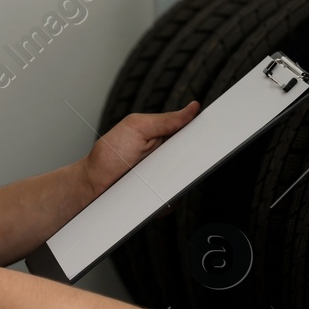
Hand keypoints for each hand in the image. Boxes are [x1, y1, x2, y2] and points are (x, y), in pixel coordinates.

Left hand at [80, 100, 199, 197]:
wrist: (93, 185)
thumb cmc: (109, 154)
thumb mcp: (136, 127)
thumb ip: (166, 119)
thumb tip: (192, 108)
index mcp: (165, 136)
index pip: (192, 134)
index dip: (206, 133)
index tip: (215, 131)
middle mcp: (169, 159)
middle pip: (195, 159)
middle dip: (197, 157)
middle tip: (180, 156)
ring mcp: (167, 180)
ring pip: (188, 181)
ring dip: (182, 179)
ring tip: (159, 175)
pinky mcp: (163, 200)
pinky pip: (176, 200)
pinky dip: (170, 198)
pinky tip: (157, 193)